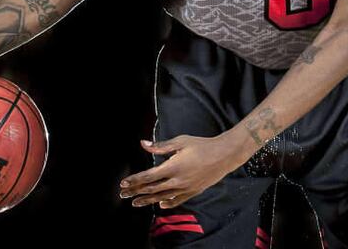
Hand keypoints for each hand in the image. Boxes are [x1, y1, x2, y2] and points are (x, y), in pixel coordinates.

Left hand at [118, 133, 240, 209]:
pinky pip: (178, 200)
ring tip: (136, 203)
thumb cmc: (201, 145)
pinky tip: (161, 205)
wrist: (224, 155)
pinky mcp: (194, 191)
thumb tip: (143, 144)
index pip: (148, 177)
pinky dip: (168, 203)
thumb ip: (160, 146)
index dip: (135, 180)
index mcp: (172, 167)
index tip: (124, 184)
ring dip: (148, 200)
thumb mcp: (180, 141)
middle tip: (123, 195)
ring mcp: (186, 188)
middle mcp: (177, 181)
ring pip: (163, 197)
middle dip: (136, 192)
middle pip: (152, 189)